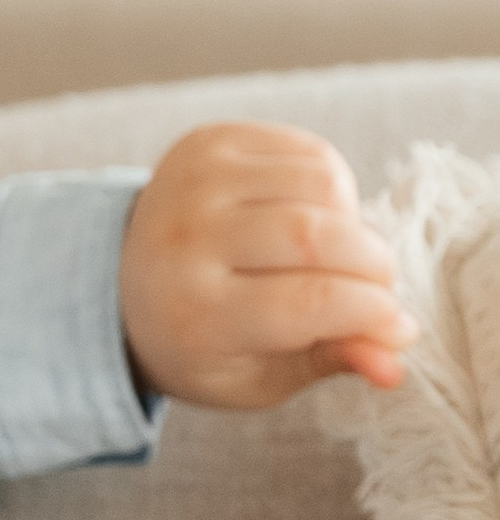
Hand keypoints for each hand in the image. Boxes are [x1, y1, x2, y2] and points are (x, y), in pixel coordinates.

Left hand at [119, 122, 412, 411]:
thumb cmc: (205, 340)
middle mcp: (186, 239)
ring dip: (353, 222)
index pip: (310, 302)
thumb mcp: (259, 376)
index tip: (397, 327)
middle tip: (376, 287)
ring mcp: (193, 181)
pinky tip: (309, 215)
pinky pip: (308, 151)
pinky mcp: (207, 143)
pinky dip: (331, 187)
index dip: (373, 313)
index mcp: (195, 312)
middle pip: (317, 235)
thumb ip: (328, 362)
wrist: (123, 280)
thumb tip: (395, 364)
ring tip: (336, 253)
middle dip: (373, 265)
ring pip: (322, 182)